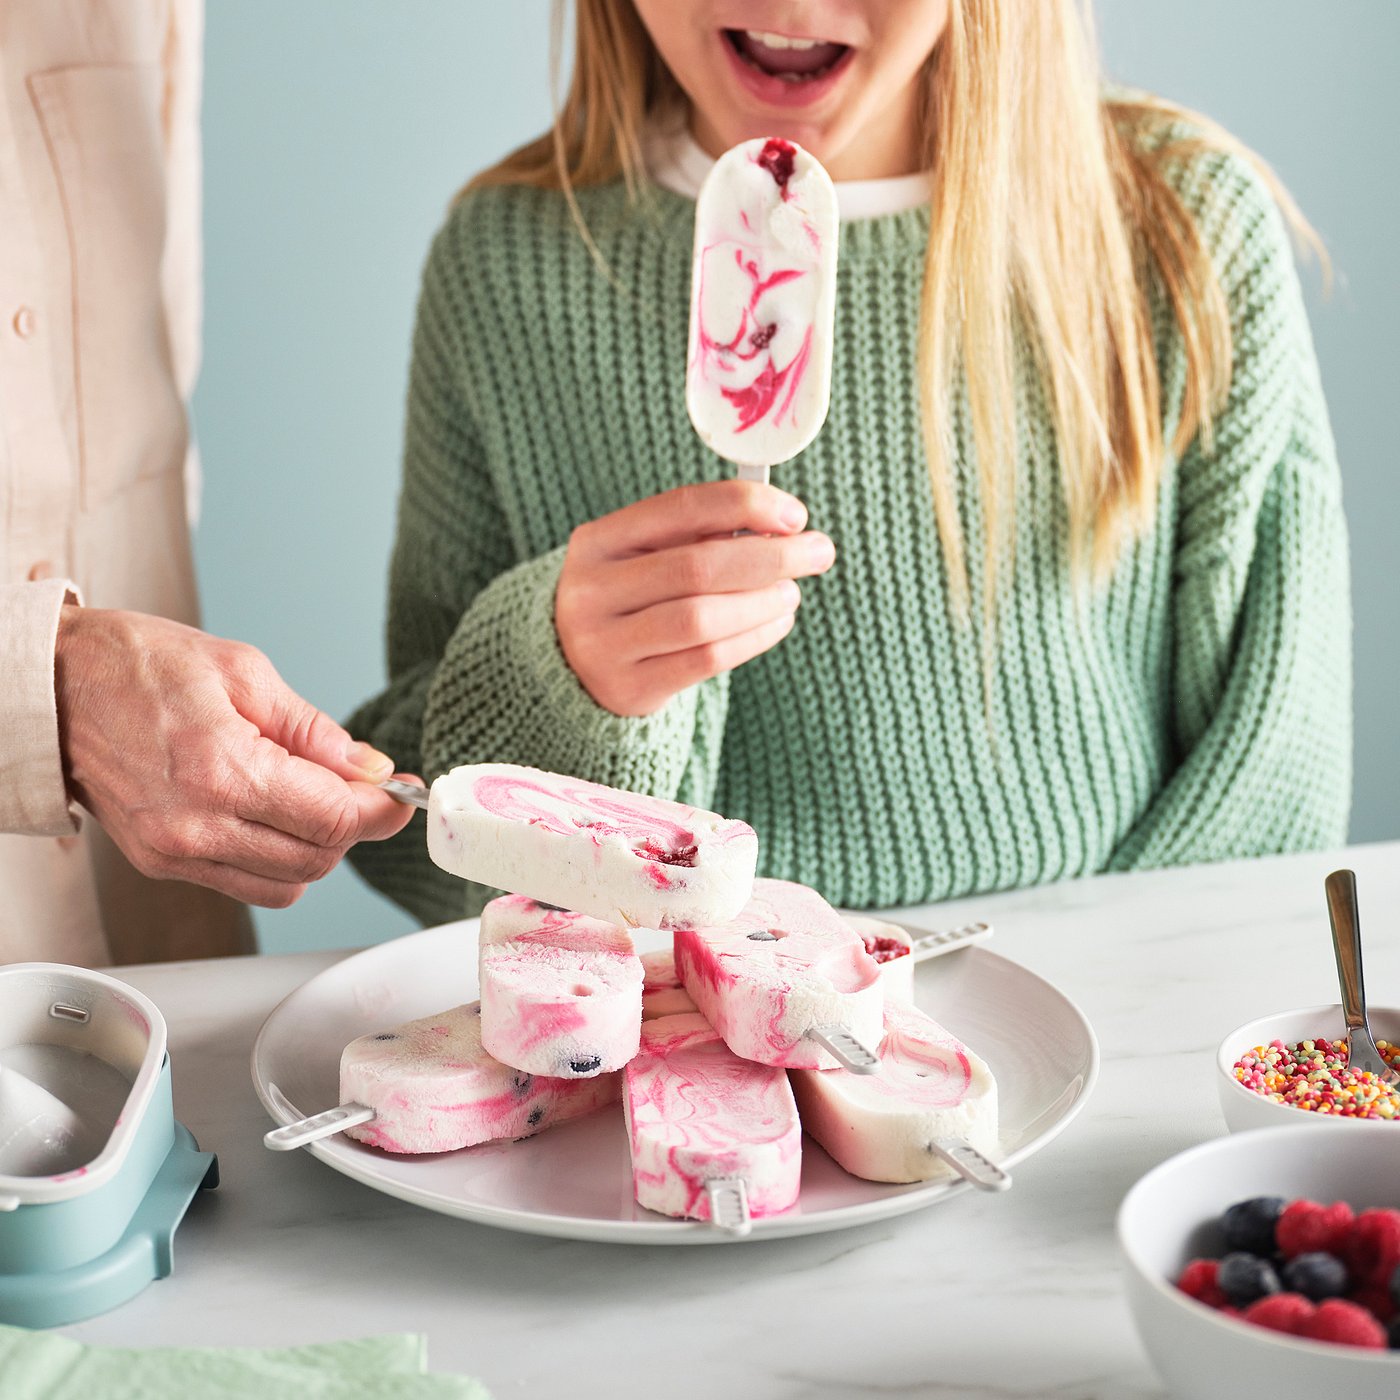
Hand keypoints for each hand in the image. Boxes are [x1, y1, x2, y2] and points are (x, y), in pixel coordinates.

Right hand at [54, 607, 413, 907]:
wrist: (55, 688)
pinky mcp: (161, 862)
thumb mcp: (244, 672)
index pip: (333, 819)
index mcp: (222, 770)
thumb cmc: (139, 666)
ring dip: (317, 849)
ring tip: (311, 799)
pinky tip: (273, 817)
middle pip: (318, 859)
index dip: (380, 809)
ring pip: (287, 885)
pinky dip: (277, 861)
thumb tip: (370, 768)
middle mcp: (197, 825)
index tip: (399, 792)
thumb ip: (314, 730)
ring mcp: (175, 852)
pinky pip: (246, 885)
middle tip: (361, 790)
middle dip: (353, 827)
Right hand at [555, 481, 834, 715]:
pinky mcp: (629, 687)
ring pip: (702, 618)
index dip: (745, 505)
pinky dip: (753, 638)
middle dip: (770, 556)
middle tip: (819, 552)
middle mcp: (592, 590)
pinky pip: (706, 660)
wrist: (577, 666)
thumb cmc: (634, 597)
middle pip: (697, 566)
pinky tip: (777, 623)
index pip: (681, 507)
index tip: (796, 514)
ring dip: (762, 601)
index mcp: (597, 540)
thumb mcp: (648, 556)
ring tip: (792, 593)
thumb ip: (701, 536)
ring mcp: (604, 644)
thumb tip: (781, 526)